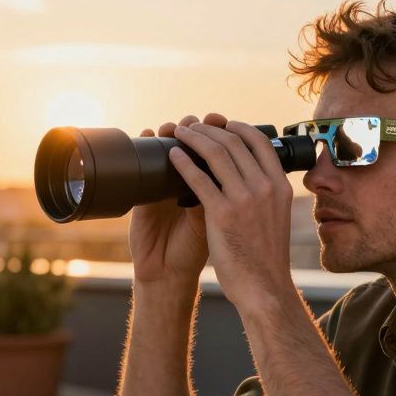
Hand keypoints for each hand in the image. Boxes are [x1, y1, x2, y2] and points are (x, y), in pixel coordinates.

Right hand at [128, 113, 223, 286]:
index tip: (222, 120)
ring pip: (166, 148)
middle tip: (199, 120)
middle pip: (192, 144)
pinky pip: (145, 166)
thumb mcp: (221, 222)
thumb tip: (252, 173)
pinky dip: (145, 147)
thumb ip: (232, 198)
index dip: (219, 133)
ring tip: (175, 126)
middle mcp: (185, 184)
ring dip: (171, 133)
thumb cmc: (198, 253)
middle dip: (197, 130)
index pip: (215, 151)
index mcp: (208, 189)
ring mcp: (162, 188)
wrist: (171, 276)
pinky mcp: (142, 197)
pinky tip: (147, 134)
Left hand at [168, 119, 295, 313]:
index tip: (223, 124)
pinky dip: (183, 162)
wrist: (263, 288)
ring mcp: (244, 199)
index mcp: (279, 185)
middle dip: (210, 128)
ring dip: (194, 137)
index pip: (259, 142)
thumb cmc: (266, 258)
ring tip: (180, 132)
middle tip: (193, 126)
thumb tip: (256, 179)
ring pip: (216, 153)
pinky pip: (198, 179)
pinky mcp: (222, 214)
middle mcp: (265, 187)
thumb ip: (267, 195)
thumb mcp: (276, 218)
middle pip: (234, 142)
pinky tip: (172, 156)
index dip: (238, 127)